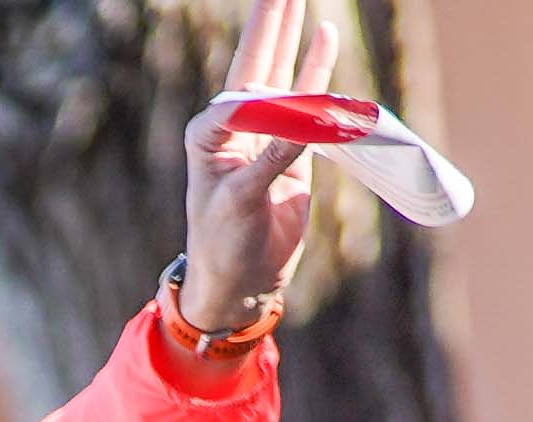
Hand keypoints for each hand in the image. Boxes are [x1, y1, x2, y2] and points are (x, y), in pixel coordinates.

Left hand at [178, 0, 344, 332]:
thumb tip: (306, 119)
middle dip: (270, 21)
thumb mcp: (242, 203)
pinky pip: (308, 102)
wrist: (241, 283)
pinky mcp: (292, 150)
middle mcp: (234, 127)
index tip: (279, 10)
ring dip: (291, 37)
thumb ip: (272, 159)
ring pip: (281, 73)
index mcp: (209, 134)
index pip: (238, 83)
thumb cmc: (224, 246)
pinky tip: (323, 36)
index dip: (256, 45)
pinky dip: (316, 71)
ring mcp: (264, 135)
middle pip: (256, 61)